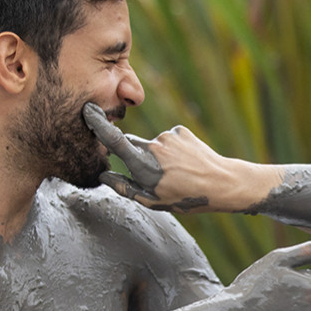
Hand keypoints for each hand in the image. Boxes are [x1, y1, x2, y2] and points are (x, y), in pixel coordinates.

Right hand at [83, 103, 230, 211]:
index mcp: (143, 165)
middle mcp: (154, 146)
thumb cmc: (187, 198)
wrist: (223, 183)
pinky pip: (170, 140)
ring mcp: (168, 136)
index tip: (87, 110)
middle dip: (137, 156)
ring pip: (154, 144)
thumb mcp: (153, 201)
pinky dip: (174, 149)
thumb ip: (125, 187)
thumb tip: (103, 175)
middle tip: (158, 176)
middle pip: (133, 145)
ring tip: (179, 173)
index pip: (114, 141)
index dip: (98, 124)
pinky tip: (188, 163)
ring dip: (160, 155)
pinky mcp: (181, 131)